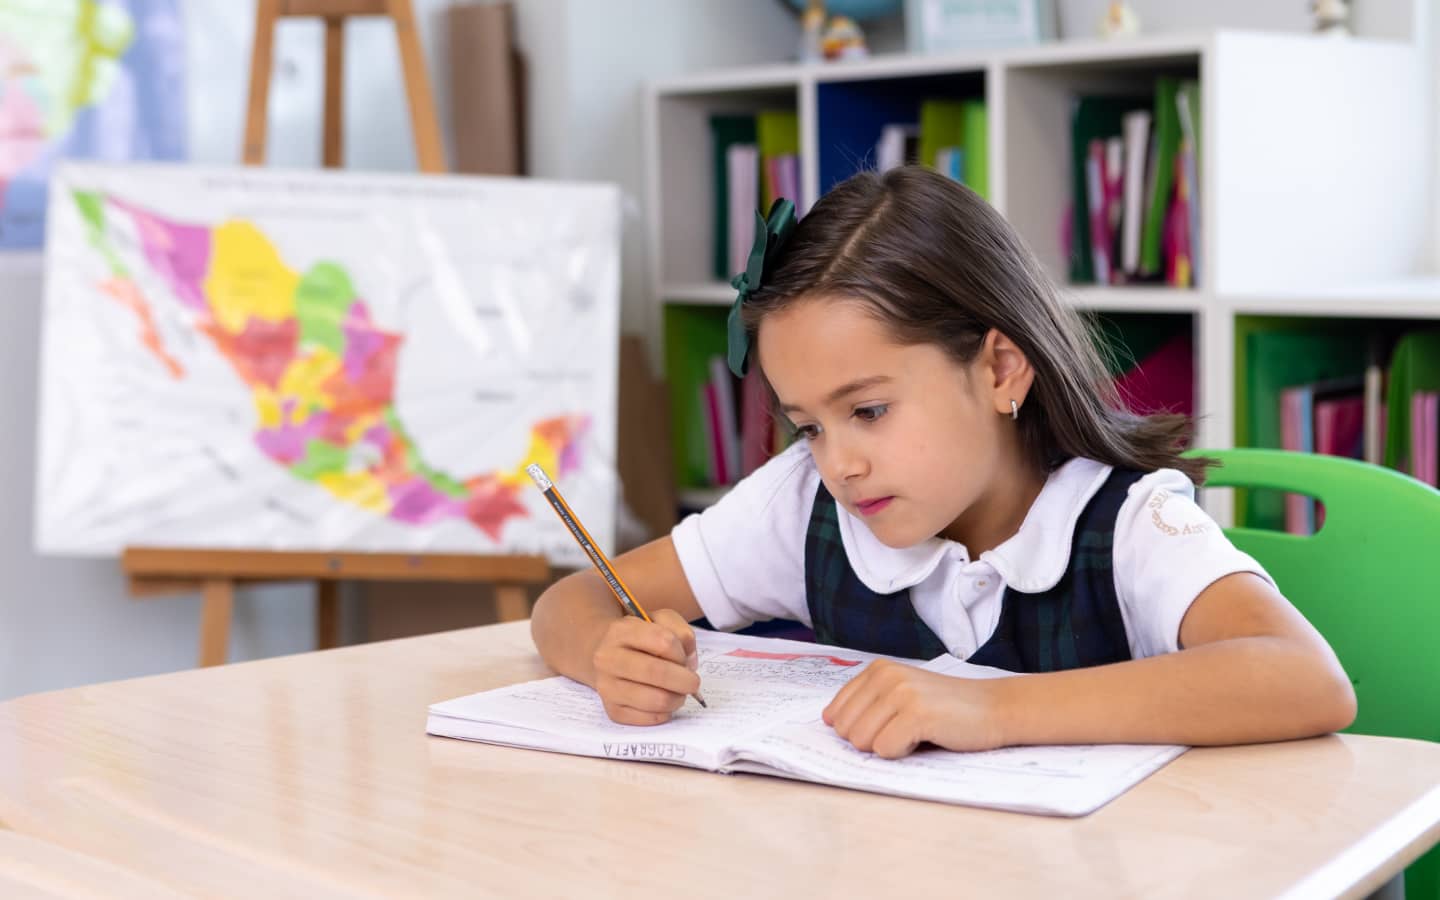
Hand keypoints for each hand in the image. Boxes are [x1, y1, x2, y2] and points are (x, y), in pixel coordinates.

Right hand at [591, 609, 701, 725]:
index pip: (663, 641)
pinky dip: (665, 713)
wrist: (605, 656)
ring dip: (677, 699)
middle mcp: (608, 659)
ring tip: (678, 693)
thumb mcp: (660, 620)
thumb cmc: (640, 639)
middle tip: (693, 683)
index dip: (681, 653)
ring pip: (656, 700)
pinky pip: (649, 719)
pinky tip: (663, 703)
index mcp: (621, 631)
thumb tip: (689, 663)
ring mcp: (606, 687)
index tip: (685, 659)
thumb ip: (681, 633)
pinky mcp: (612, 710)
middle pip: (657, 673)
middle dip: (685, 681)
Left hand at [822, 660, 1006, 757]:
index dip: (858, 730)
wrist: (995, 707)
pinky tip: (926, 737)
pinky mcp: (916, 714)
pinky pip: (884, 751)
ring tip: (917, 732)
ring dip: (889, 746)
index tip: (888, 726)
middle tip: (906, 730)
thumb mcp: (901, 694)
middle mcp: (885, 676)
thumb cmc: (947, 708)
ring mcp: (900, 693)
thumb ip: (867, 703)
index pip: (836, 712)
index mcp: (877, 669)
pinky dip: (903, 753)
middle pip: (846, 730)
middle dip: (872, 740)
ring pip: (861, 742)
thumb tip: (828, 720)